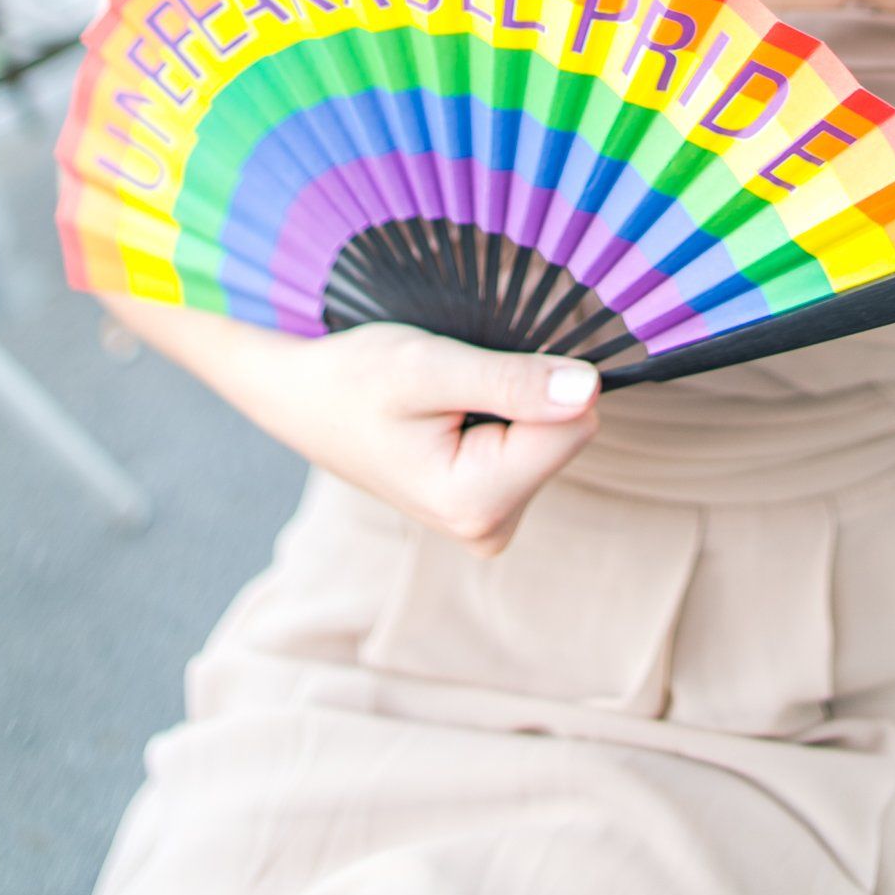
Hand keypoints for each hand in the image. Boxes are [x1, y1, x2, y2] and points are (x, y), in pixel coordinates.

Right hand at [252, 320, 601, 556]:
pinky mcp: (488, 506)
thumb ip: (511, 383)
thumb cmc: (354, 378)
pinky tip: (450, 415)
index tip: (481, 371)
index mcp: (477, 502)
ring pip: (549, 436)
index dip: (539, 382)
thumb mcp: (428, 367)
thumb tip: (590, 390)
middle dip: (521, 395)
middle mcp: (489, 527)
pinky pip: (529, 446)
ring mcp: (489, 522)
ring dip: (508, 404)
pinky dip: (499, 418)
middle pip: (564, 434)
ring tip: (444, 399)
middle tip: (453, 384)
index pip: (574, 425)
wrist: (304, 400)